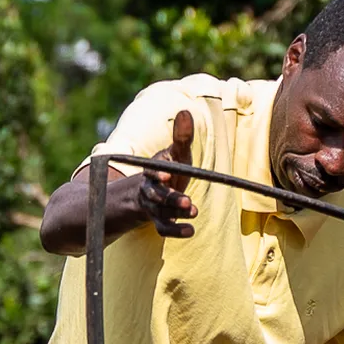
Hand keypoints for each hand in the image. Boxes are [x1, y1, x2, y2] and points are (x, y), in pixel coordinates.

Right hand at [133, 107, 197, 237]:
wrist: (152, 192)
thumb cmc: (170, 168)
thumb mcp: (176, 153)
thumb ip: (182, 137)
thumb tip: (185, 112)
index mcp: (153, 169)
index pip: (151, 172)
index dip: (157, 174)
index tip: (167, 176)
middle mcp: (150, 188)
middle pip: (156, 194)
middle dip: (170, 198)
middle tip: (188, 202)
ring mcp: (153, 206)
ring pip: (161, 211)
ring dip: (176, 213)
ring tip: (193, 212)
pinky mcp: (159, 220)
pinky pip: (164, 228)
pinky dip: (176, 231)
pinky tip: (191, 231)